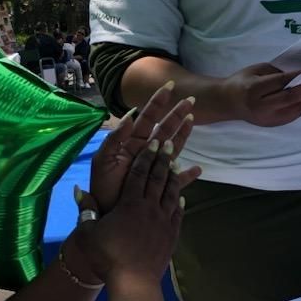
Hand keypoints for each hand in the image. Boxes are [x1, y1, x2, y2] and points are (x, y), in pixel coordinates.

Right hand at [75, 139, 186, 285]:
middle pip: (158, 178)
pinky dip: (179, 201)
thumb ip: (85, 210)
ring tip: (175, 164)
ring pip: (171, 192)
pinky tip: (181, 196)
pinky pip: (177, 213)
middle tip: (166, 144)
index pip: (139, 174)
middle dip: (162, 159)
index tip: (152, 143)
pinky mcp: (171, 235)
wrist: (133, 282)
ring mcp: (163, 221)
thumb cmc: (107, 257)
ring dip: (173, 177)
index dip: (146, 157)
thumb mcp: (88, 233)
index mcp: (130, 203)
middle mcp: (150, 208)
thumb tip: (78, 189)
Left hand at [90, 83, 200, 214]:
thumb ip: (115, 138)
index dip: (157, 102)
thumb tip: (130, 115)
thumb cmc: (102, 188)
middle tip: (190, 100)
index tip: (169, 87)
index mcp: (131, 143)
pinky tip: (198, 170)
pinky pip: (177, 180)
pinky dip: (187, 176)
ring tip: (193, 121)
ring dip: (183, 135)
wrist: (104, 213)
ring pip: (173, 147)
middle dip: (176, 114)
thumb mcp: (103, 160)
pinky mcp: (160, 186)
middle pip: (164, 129)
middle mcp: (145, 152)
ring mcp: (154, 168)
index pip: (147, 118)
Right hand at [219, 62, 300, 126]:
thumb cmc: (242, 81)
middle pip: (290, 98)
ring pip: (294, 110)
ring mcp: (266, 119)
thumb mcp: (257, 70)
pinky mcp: (271, 125)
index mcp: (254, 89)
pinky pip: (292, 116)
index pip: (282, 82)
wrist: (227, 102)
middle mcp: (260, 106)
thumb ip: (278, 73)